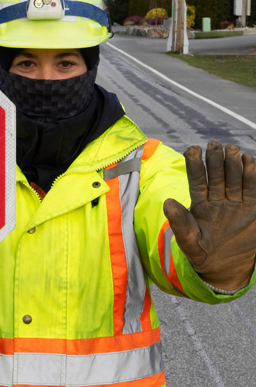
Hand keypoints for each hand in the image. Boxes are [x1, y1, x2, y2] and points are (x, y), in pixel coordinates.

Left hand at [164, 141, 255, 290]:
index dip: (194, 165)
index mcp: (199, 205)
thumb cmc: (201, 254)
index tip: (192, 149)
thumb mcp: (188, 240)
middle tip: (214, 145)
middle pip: (216, 176)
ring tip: (232, 149)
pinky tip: (250, 161)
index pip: (196, 181)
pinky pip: (251, 190)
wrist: (224, 269)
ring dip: (233, 164)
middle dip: (215, 160)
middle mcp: (217, 200)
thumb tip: (167, 202)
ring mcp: (235, 203)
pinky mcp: (252, 209)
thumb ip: (179, 222)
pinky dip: (252, 176)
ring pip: (234, 179)